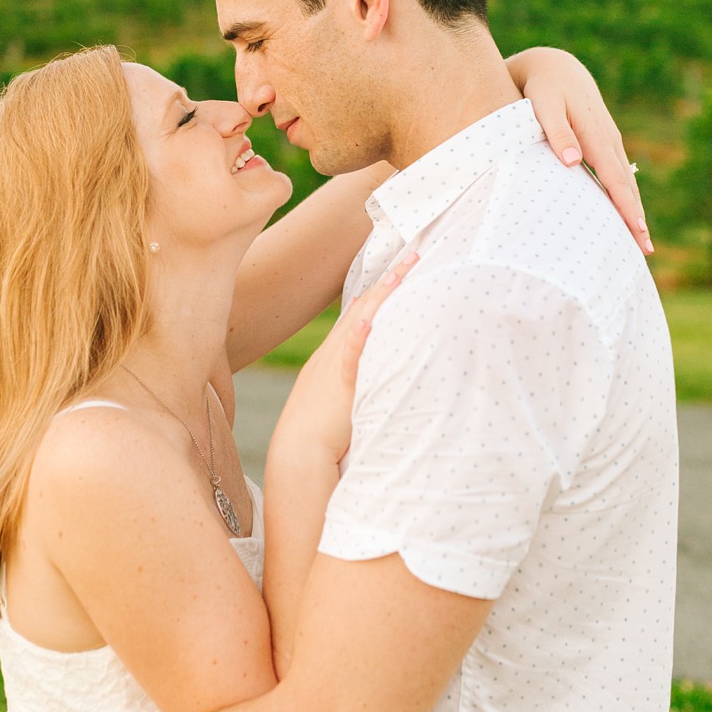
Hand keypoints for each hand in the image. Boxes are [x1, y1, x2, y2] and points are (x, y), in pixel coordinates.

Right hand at [270, 247, 417, 467]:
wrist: (298, 456)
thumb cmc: (321, 435)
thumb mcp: (341, 400)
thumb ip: (359, 383)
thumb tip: (382, 376)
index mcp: (333, 357)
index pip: (360, 313)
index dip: (381, 290)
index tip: (401, 269)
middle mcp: (333, 354)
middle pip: (364, 307)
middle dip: (389, 281)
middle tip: (413, 255)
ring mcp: (335, 367)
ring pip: (361, 322)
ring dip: (382, 297)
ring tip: (402, 272)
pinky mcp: (339, 386)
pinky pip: (350, 358)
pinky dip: (359, 338)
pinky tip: (369, 320)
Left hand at [508, 46, 651, 253]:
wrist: (554, 66)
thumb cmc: (543, 88)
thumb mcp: (544, 105)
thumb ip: (558, 132)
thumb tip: (573, 162)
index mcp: (595, 135)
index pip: (614, 179)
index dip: (626, 207)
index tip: (637, 231)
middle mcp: (609, 140)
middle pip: (626, 185)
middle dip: (636, 218)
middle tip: (646, 251)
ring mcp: (610, 141)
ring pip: (626, 181)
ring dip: (634, 210)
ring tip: (640, 241)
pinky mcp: (605, 142)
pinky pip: (619, 174)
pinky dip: (626, 195)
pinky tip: (626, 213)